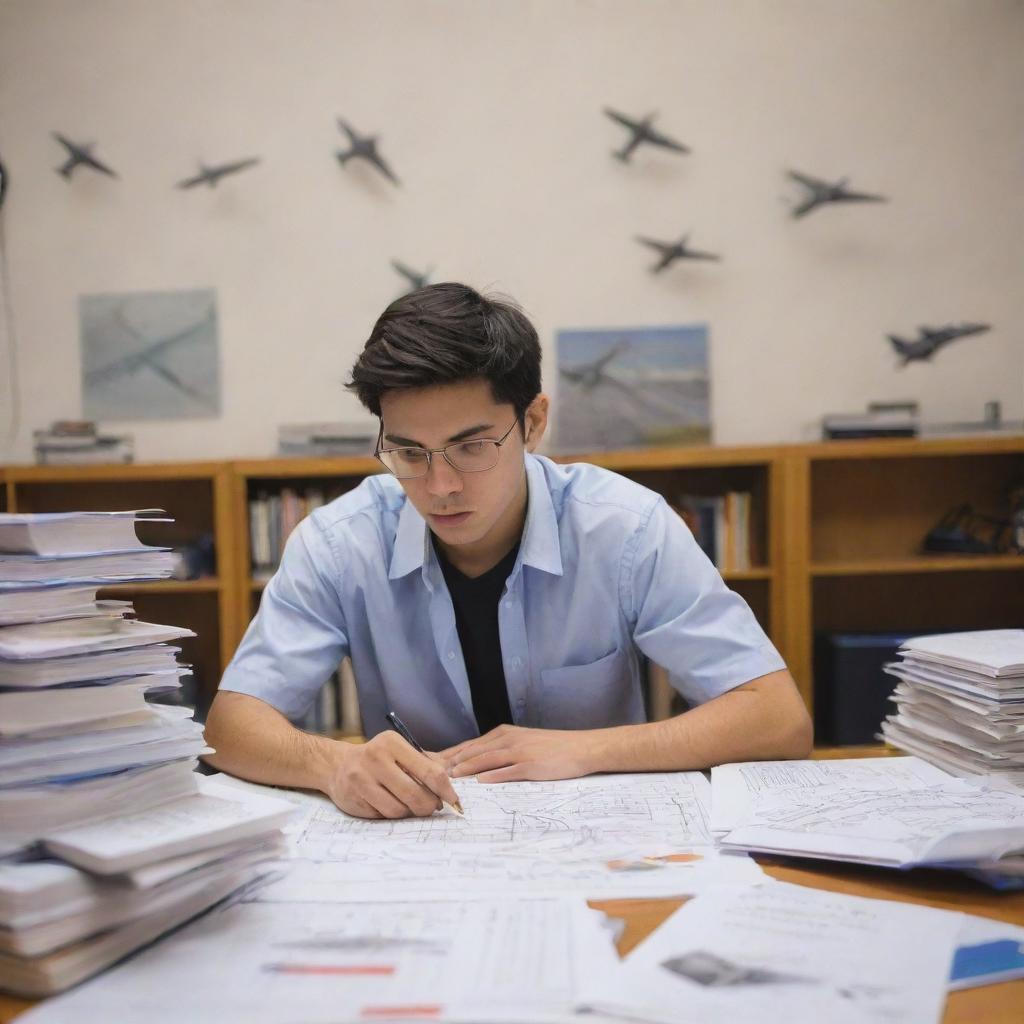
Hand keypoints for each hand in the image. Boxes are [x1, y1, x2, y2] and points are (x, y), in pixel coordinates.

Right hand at [324, 732, 460, 818]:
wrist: (337, 765)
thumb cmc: (378, 758)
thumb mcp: (401, 751)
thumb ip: (426, 763)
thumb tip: (451, 785)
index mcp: (392, 742)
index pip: (429, 771)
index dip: (445, 789)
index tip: (453, 799)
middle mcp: (375, 758)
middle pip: (415, 794)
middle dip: (429, 805)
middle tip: (433, 807)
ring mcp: (362, 780)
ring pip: (399, 809)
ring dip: (409, 812)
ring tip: (408, 804)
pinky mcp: (353, 800)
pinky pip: (383, 816)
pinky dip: (391, 815)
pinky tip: (389, 803)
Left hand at [441, 724, 594, 782]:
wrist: (581, 747)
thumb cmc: (552, 748)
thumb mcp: (523, 743)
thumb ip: (501, 751)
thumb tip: (477, 766)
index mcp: (504, 734)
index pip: (469, 745)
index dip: (450, 755)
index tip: (431, 764)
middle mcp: (508, 739)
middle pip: (473, 751)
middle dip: (451, 762)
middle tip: (431, 773)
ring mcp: (519, 751)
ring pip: (486, 759)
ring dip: (466, 769)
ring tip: (449, 777)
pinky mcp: (531, 764)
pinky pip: (508, 770)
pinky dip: (492, 776)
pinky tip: (480, 782)